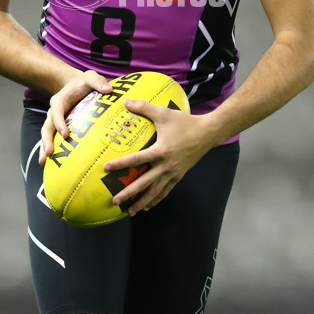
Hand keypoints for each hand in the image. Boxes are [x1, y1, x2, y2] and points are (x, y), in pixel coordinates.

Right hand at [38, 70, 111, 163]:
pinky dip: (51, 149)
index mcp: (60, 101)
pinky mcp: (59, 127)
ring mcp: (55, 121)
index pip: (57, 112)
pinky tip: (50, 163)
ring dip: (45, 147)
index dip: (59, 123)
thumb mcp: (91, 77)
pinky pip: (53, 138)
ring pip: (47, 135)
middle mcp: (54, 112)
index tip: (65, 135)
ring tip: (43, 162)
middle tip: (49, 153)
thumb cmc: (84, 82)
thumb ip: (98, 81)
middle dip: (46, 140)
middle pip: (47, 127)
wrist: (75, 84)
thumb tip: (108, 90)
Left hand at [102, 98, 214, 214]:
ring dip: (142, 202)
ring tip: (130, 212)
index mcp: (161, 151)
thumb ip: (144, 107)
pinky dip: (156, 200)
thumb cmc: (184, 123)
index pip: (136, 159)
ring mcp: (173, 173)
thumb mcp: (164, 113)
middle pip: (144, 183)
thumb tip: (125, 101)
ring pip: (155, 192)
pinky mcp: (178, 176)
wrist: (207, 133)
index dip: (120, 164)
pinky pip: (165, 191)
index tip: (106, 168)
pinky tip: (148, 206)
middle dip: (129, 193)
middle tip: (115, 201)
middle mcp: (166, 166)